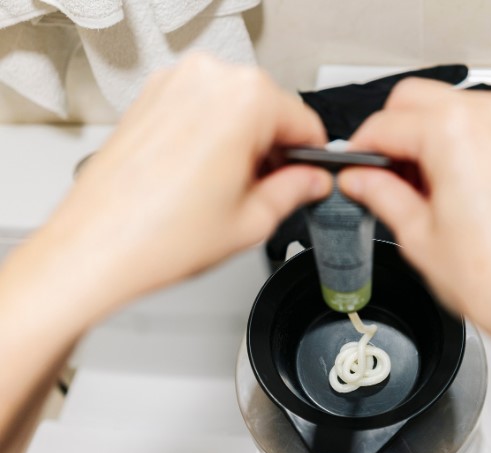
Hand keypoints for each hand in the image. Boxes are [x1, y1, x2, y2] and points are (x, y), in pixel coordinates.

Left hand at [30, 54, 332, 323]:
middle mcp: (207, 79)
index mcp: (243, 100)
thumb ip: (296, 190)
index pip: (304, 121)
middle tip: (261, 192)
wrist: (93, 249)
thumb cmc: (156, 237)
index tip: (306, 178)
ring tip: (223, 189)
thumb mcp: (252, 220)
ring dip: (242, 142)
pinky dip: (211, 135)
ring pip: (235, 107)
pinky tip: (199, 177)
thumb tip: (312, 180)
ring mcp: (173, 84)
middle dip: (273, 149)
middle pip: (269, 109)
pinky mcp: (151, 98)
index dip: (309, 157)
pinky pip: (202, 109)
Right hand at [338, 78, 490, 350]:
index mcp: (454, 131)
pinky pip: (472, 125)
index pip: (385, 124)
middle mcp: (487, 117)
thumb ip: (381, 194)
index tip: (350, 172)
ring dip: (418, 138)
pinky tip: (438, 186)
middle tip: (376, 179)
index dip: (359, 149)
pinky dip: (447, 143)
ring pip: (443, 108)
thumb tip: (358, 179)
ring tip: (409, 190)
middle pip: (413, 100)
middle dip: (389, 134)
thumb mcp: (418, 236)